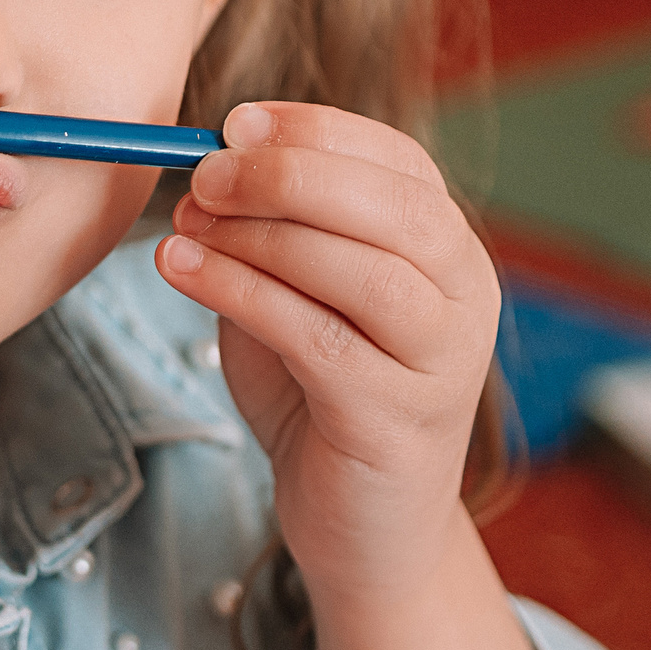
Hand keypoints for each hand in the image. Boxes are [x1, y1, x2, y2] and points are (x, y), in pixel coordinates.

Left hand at [155, 101, 500, 607]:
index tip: (235, 121)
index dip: (315, 130)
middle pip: (390, 206)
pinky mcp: (398, 419)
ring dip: (259, 234)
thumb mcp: (296, 294)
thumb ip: (271, 234)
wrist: (363, 528)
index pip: (397, 159)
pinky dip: (242, 291)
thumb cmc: (323, 396)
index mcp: (448, 248)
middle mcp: (466, 295)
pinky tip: (184, 269)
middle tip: (205, 173)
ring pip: (358, 269)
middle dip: (287, 175)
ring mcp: (442, 361)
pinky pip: (317, 336)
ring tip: (186, 223)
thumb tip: (205, 172)